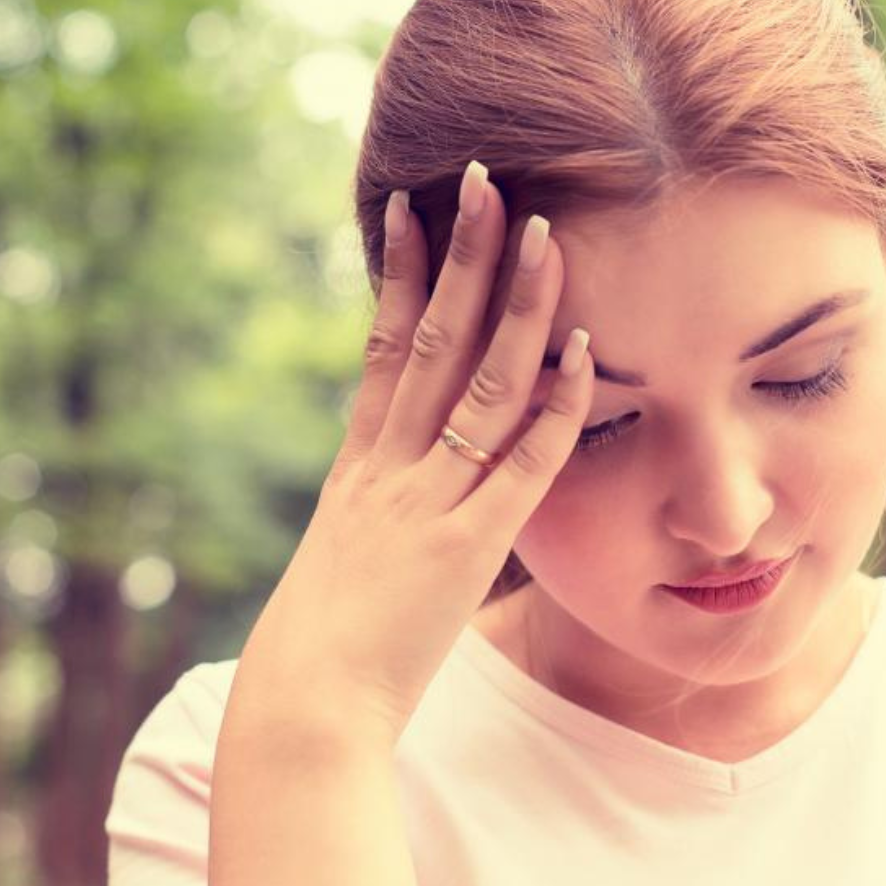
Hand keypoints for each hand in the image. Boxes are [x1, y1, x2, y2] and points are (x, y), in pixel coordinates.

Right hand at [226, 161, 593, 750]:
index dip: (402, 274)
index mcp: (358, 469)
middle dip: (461, 257)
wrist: (303, 707)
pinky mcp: (465, 548)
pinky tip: (583, 351)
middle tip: (485, 179)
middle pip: (430, 341)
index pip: (383, 348)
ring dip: (515, 306)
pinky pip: (519, 465)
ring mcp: (426, 503)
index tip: (413, 207)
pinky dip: (554, 407)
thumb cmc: (318, 653)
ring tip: (545, 233)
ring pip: (478, 384)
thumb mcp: (341, 563)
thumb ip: (372, 515)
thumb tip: (392, 492)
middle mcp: (389, 469)